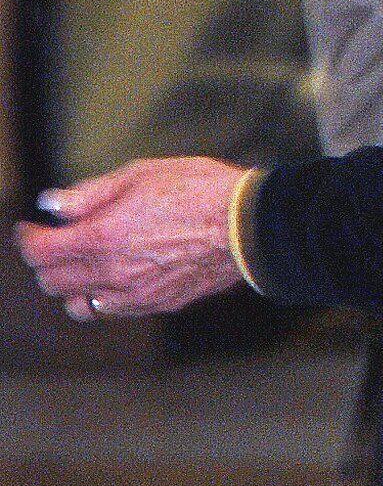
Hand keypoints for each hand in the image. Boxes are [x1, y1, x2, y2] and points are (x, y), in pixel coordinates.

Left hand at [15, 158, 246, 319]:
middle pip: (52, 282)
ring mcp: (134, 295)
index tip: (33, 227)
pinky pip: (112, 311)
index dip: (29, 238)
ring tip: (84, 266)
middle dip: (46, 261)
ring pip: (77, 306)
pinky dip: (102, 298)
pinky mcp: (157, 305)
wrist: (251, 225)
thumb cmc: (201, 191)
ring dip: (71, 287)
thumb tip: (53, 204)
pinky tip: (116, 278)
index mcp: (102, 237)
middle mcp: (111, 273)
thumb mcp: (142, 174)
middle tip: (57, 242)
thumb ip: (91, 193)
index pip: (40, 252)